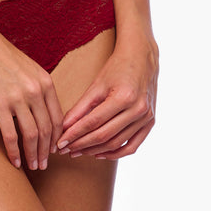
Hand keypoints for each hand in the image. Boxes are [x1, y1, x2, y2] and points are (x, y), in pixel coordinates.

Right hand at [0, 30, 63, 171]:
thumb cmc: (1, 56)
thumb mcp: (29, 68)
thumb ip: (39, 87)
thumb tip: (42, 110)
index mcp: (45, 82)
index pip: (58, 118)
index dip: (57, 138)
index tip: (54, 150)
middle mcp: (36, 91)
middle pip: (47, 130)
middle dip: (47, 152)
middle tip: (44, 164)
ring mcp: (18, 98)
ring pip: (32, 135)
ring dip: (33, 155)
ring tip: (32, 166)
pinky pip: (11, 135)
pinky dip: (14, 152)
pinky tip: (14, 161)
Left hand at [56, 38, 157, 159]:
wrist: (142, 57)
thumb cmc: (117, 67)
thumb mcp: (97, 84)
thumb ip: (81, 107)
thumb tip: (64, 127)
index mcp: (123, 96)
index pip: (93, 122)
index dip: (75, 134)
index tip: (60, 143)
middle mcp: (138, 109)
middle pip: (104, 135)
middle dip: (82, 145)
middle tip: (65, 149)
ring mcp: (146, 117)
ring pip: (116, 143)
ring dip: (95, 151)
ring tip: (78, 152)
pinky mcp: (150, 122)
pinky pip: (132, 146)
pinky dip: (115, 153)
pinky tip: (99, 153)